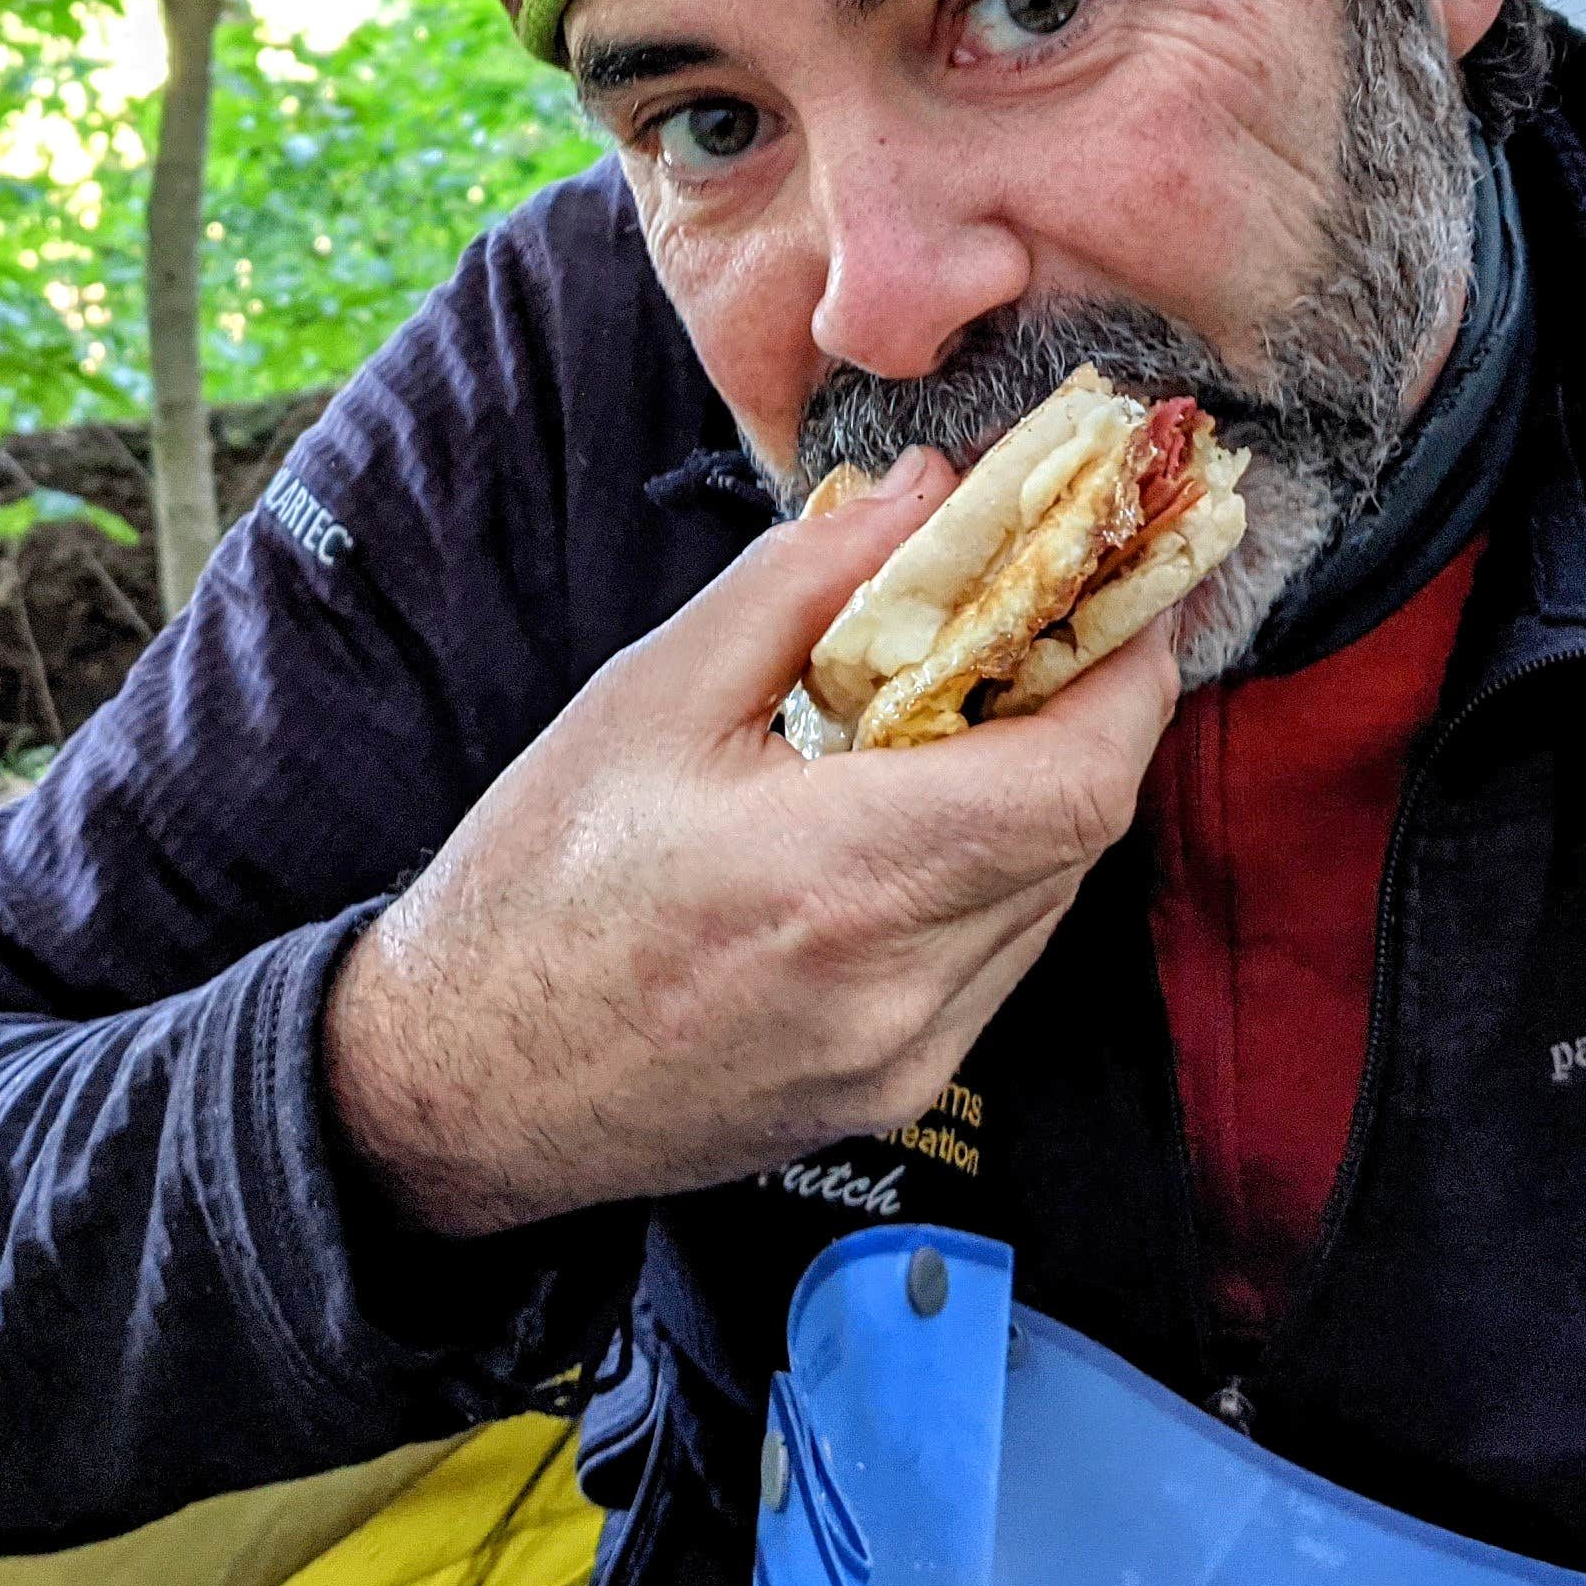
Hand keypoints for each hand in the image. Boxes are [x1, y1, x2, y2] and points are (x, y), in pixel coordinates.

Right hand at [323, 445, 1182, 1235]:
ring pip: (1052, 897)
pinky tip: (916, 815)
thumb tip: (932, 489)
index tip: (1123, 585)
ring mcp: (906, 1058)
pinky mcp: (897, 1095)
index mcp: (834, 880)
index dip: (1129, 673)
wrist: (457, 1088)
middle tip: (1050, 618)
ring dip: (1041, 791)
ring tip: (972, 707)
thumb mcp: (647, 696)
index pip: (1075, 780)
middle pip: (1082, 833)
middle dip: (1088, 712)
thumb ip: (804, 583)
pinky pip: (999, 958)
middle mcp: (896, 989)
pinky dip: (991, 869)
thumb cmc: (532, 888)